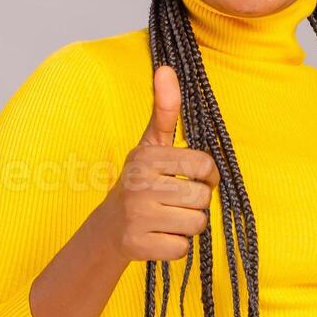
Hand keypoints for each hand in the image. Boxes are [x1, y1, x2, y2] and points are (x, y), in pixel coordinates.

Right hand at [98, 65, 219, 262]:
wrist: (109, 227)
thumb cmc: (141, 181)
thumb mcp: (151, 144)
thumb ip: (165, 109)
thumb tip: (166, 67)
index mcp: (147, 157)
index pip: (205, 167)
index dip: (207, 176)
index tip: (194, 179)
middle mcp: (139, 184)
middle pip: (202, 199)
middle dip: (196, 204)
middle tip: (174, 202)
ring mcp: (137, 217)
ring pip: (196, 225)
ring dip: (187, 225)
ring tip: (168, 218)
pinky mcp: (138, 246)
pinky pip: (182, 249)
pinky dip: (176, 246)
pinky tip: (159, 236)